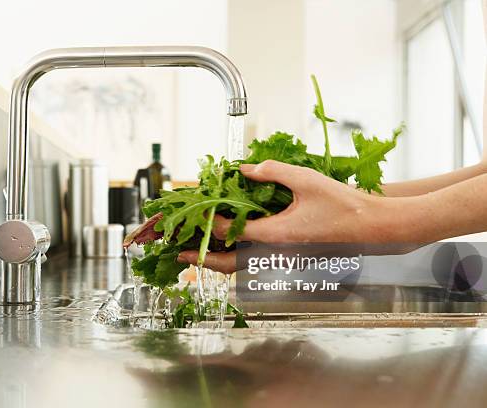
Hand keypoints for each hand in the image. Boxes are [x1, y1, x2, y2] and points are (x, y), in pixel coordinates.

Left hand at [178, 160, 416, 272]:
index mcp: (275, 235)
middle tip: (178, 256)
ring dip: (217, 261)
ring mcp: (283, 259)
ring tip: (198, 254)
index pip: (228, 231)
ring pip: (240, 268)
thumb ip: (271, 171)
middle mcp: (275, 253)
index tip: (190, 213)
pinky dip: (237, 258)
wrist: (373, 227)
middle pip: (228, 264)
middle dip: (200, 260)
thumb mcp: (305, 180)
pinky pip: (255, 263)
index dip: (206, 222)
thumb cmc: (343, 204)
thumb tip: (243, 168)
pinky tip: (232, 246)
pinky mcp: (290, 258)